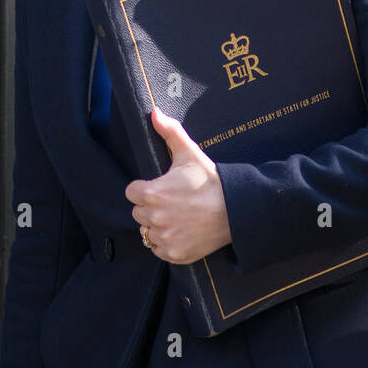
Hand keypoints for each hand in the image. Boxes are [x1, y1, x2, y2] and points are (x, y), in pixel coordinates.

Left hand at [125, 108, 232, 264]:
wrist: (236, 209)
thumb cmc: (211, 181)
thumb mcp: (190, 153)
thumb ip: (169, 132)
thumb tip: (154, 113)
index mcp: (152, 193)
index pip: (132, 192)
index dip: (145, 188)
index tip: (161, 188)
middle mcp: (154, 218)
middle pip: (138, 213)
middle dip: (150, 207)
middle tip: (173, 202)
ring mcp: (164, 238)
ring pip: (147, 232)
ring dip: (157, 225)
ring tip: (178, 216)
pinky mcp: (174, 254)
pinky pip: (158, 249)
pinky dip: (167, 243)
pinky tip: (182, 231)